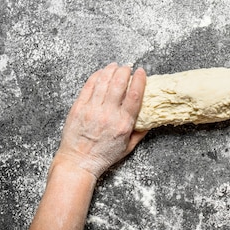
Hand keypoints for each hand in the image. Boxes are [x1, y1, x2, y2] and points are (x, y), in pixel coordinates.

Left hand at [55, 63, 147, 178]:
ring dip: (111, 70)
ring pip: (103, 81)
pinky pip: (88, 86)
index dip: (139, 79)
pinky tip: (101, 73)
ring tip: (115, 66)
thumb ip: (140, 132)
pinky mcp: (78, 107)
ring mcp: (92, 109)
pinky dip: (96, 76)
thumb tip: (151, 120)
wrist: (78, 162)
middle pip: (119, 83)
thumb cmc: (103, 156)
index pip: (134, 94)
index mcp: (123, 123)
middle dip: (125, 71)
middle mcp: (108, 114)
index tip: (141, 72)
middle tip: (128, 68)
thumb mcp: (128, 147)